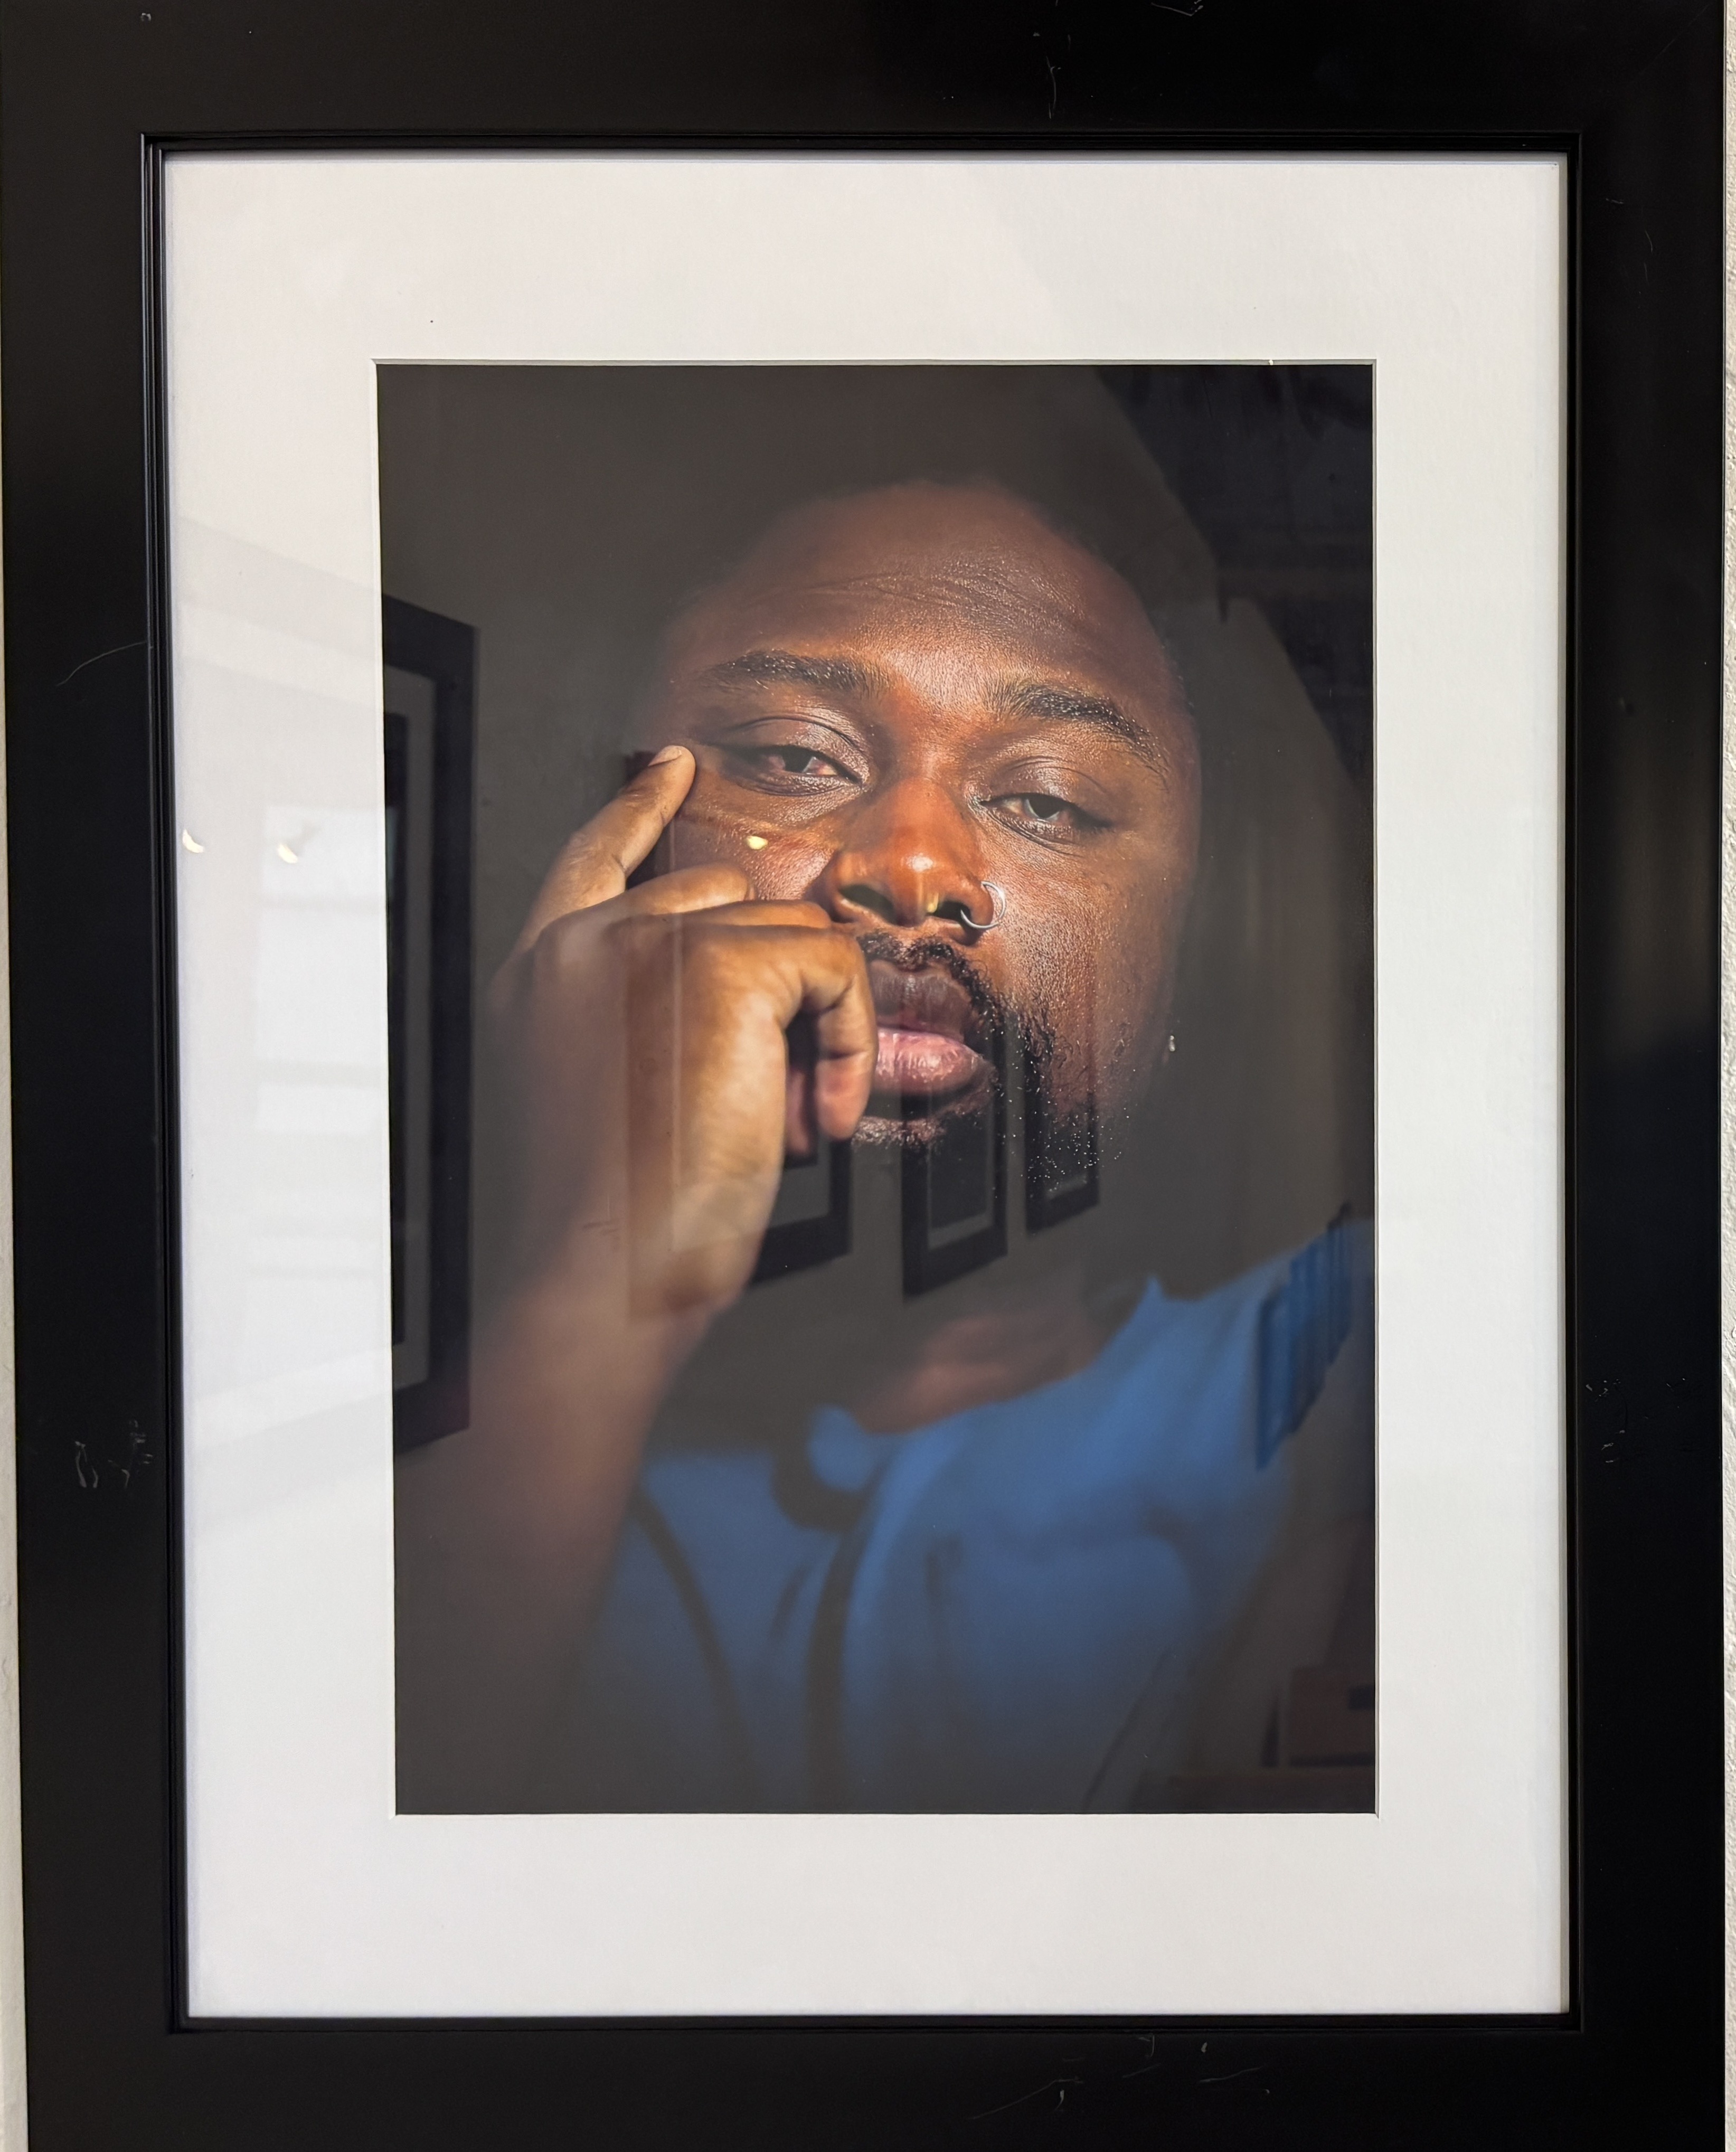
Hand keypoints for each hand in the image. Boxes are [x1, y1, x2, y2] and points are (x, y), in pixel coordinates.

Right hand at [488, 747, 876, 1314]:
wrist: (603, 1280)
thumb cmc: (613, 1220)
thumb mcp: (627, 1094)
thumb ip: (675, 1019)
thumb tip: (801, 975)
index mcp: (541, 974)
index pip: (592, 855)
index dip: (640, 808)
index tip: (673, 767)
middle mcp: (579, 943)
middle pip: (726, 899)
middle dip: (777, 986)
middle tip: (779, 1098)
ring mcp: (642, 945)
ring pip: (791, 934)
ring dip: (818, 1029)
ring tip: (790, 1123)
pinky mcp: (718, 969)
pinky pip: (835, 967)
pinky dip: (851, 1045)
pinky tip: (815, 1119)